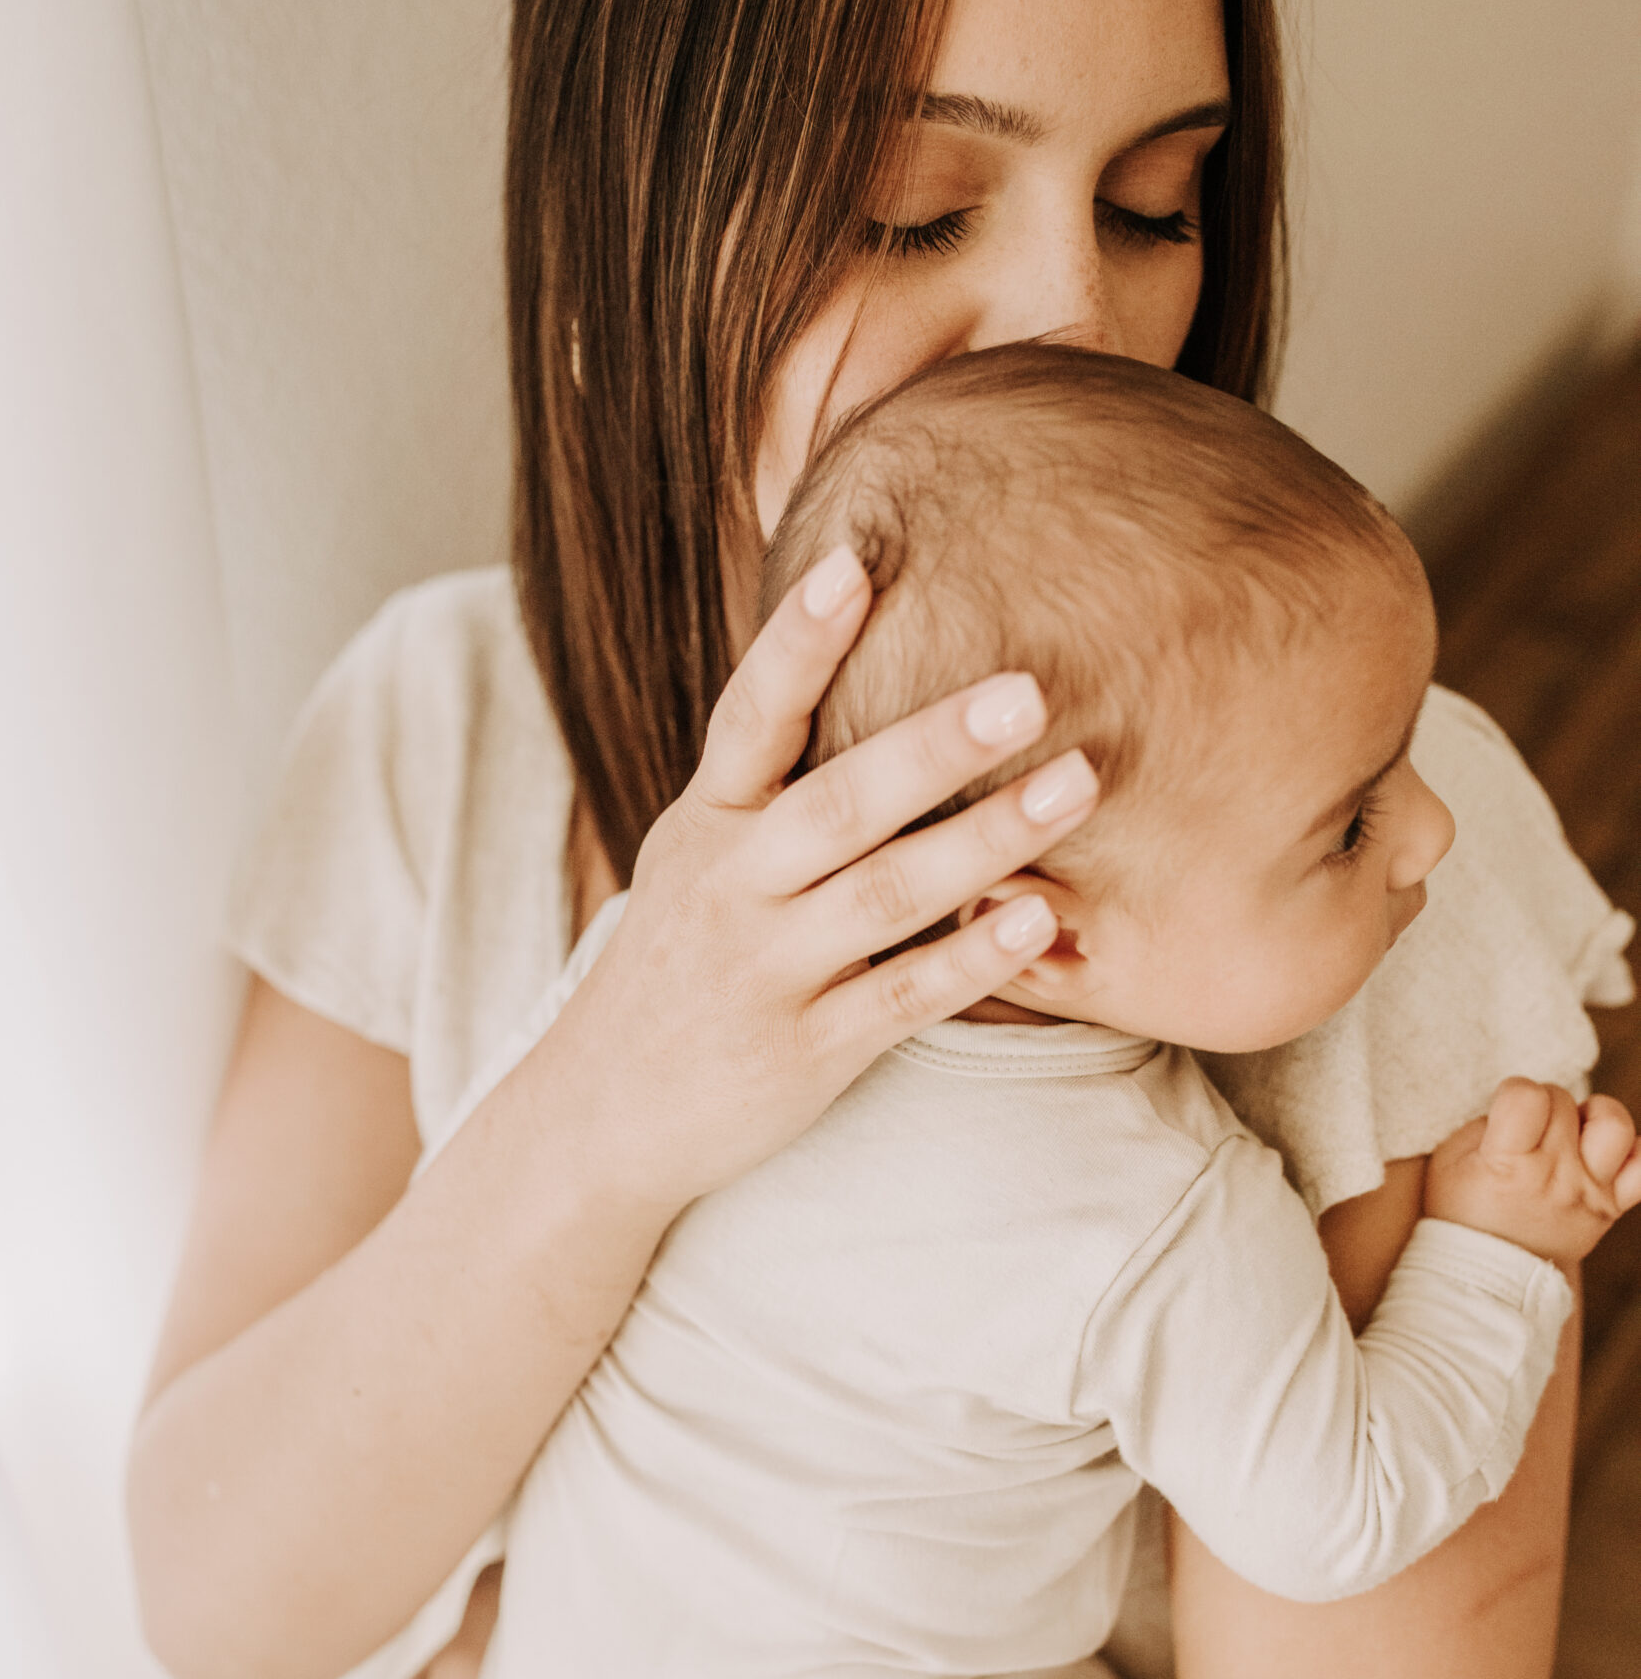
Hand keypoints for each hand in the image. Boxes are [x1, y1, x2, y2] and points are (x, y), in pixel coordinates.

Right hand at [544, 544, 1098, 1212]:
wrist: (600, 1113)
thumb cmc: (680, 962)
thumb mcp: (697, 856)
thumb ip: (770, 777)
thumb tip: (854, 654)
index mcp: (707, 824)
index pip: (750, 717)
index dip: (798, 643)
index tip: (851, 565)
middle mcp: (731, 889)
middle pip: (839, 801)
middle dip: (934, 744)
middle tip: (1028, 689)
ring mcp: (767, 972)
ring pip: (885, 896)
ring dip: (986, 840)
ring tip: (1078, 785)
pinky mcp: (806, 1050)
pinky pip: (901, 997)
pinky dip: (971, 958)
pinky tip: (1039, 919)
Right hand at [1425, 1077, 1640, 1265]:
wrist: (1485, 1278)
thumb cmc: (1461, 1214)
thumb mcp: (1450, 1161)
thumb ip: (1486, 1124)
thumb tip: (1524, 1104)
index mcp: (1507, 1165)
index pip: (1527, 1096)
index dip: (1515, 1091)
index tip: (1507, 1110)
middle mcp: (1554, 1177)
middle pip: (1564, 1102)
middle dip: (1545, 1104)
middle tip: (1529, 1128)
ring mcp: (1588, 1193)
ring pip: (1616, 1125)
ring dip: (1594, 1116)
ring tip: (1573, 1132)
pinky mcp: (1610, 1208)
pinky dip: (1632, 1154)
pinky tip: (1605, 1155)